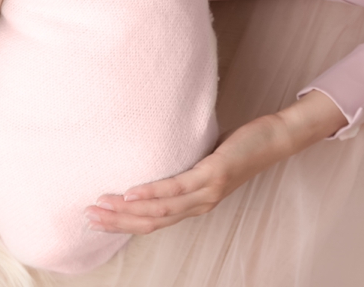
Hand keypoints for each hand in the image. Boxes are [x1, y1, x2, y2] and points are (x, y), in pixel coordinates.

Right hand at [84, 114, 290, 234]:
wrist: (274, 140)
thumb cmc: (239, 148)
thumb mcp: (204, 162)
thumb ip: (182, 168)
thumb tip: (154, 155)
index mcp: (195, 204)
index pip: (153, 221)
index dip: (124, 224)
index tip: (97, 219)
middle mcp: (199, 205)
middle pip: (152, 221)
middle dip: (118, 221)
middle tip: (90, 216)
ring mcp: (206, 193)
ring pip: (160, 210)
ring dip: (127, 210)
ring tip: (102, 205)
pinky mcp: (213, 175)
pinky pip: (176, 187)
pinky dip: (151, 192)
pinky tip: (131, 192)